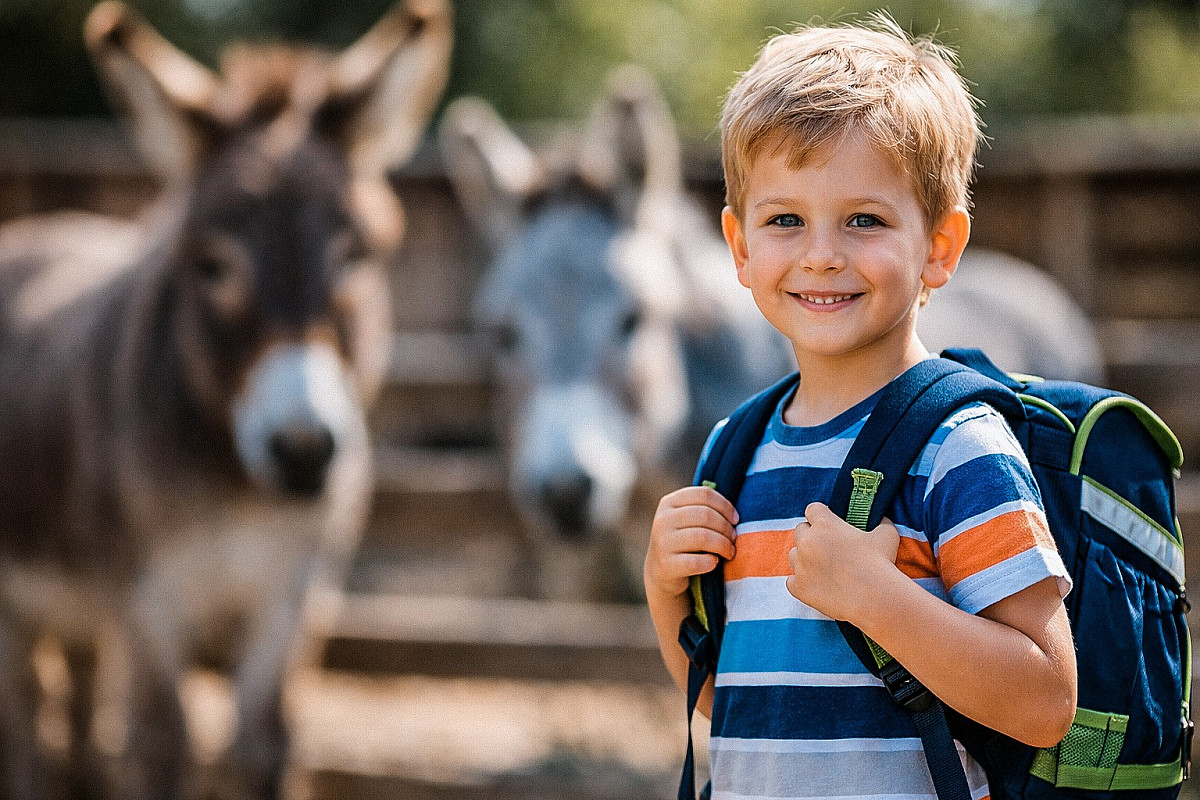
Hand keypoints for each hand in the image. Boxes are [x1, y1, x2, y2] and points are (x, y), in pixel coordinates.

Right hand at [644, 485, 737, 598]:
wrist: (662, 571)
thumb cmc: (684, 541)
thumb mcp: (687, 520)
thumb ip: (704, 509)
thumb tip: (733, 514)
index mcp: (669, 503)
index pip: (703, 494)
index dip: (725, 506)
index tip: (735, 519)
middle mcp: (663, 520)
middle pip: (705, 514)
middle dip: (725, 527)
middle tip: (733, 538)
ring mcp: (662, 542)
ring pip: (702, 537)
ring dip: (722, 545)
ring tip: (729, 552)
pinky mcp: (666, 565)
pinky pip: (696, 562)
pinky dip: (711, 562)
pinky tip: (714, 562)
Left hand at [785, 502, 899, 622]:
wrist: (875, 599)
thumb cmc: (881, 564)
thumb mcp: (886, 535)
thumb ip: (881, 522)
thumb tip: (882, 519)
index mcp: (825, 525)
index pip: (812, 509)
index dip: (821, 516)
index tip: (827, 524)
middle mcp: (807, 542)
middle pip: (800, 531)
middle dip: (811, 537)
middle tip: (827, 548)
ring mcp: (800, 565)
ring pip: (793, 555)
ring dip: (803, 559)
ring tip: (822, 568)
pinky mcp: (798, 587)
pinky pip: (791, 581)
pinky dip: (801, 582)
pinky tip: (817, 585)